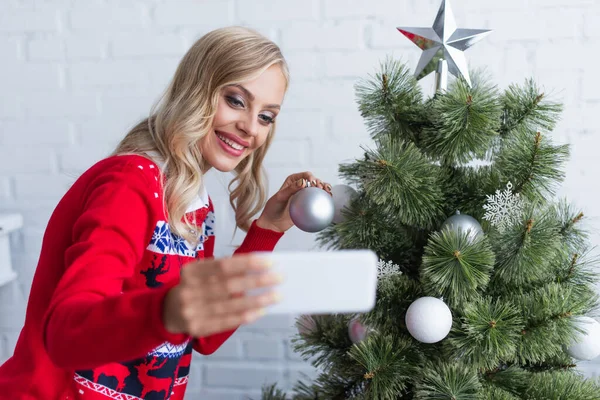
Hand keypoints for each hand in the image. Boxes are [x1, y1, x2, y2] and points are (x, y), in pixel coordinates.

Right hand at [162, 255, 280, 336]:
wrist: (166, 312)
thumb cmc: (193, 287)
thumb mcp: (201, 273)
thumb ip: (224, 271)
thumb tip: (258, 268)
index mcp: (191, 271)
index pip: (223, 265)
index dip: (247, 263)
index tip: (269, 261)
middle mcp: (188, 290)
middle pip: (228, 285)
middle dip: (257, 281)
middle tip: (279, 278)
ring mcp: (191, 311)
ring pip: (230, 305)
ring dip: (257, 300)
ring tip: (276, 295)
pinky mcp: (196, 328)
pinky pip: (225, 322)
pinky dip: (245, 316)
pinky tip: (261, 311)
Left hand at [257, 171, 331, 232]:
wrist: (273, 223)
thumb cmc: (273, 208)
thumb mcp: (280, 197)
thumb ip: (291, 189)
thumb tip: (303, 182)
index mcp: (293, 181)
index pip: (305, 175)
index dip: (312, 177)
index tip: (314, 184)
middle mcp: (300, 186)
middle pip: (314, 181)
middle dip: (321, 183)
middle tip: (322, 188)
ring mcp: (305, 196)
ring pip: (318, 191)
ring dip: (325, 190)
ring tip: (328, 193)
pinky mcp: (308, 205)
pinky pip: (317, 201)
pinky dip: (324, 200)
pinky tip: (328, 202)